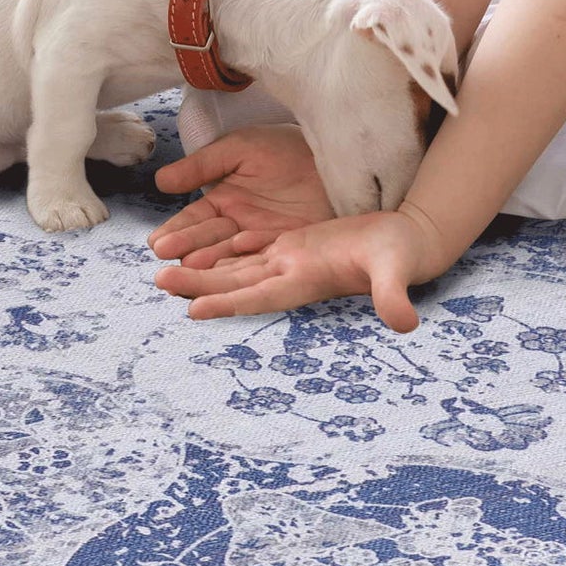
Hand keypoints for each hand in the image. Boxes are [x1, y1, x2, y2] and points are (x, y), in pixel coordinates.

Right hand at [147, 125, 333, 267]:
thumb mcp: (240, 148)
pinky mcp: (284, 248)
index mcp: (223, 200)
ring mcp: (260, 239)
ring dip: (207, 267)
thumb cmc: (286, 146)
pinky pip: (259, 261)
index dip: (177, 232)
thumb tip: (161, 181)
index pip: (193, 220)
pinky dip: (240, 269)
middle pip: (206, 243)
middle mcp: (237, 225)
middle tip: (166, 264)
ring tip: (189, 273)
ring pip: (228, 258)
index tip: (158, 243)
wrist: (334, 154)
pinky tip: (223, 275)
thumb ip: (202, 166)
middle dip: (186, 253)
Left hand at [153, 206, 450, 330]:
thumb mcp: (397, 270)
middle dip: (199, 284)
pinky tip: (200, 247)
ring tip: (163, 269)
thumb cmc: (403, 255)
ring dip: (203, 270)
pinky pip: (253, 249)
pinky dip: (225, 250)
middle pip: (237, 283)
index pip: (261, 295)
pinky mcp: (296, 245)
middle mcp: (292, 274)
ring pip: (238, 267)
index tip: (193, 309)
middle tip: (157, 280)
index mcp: (308, 280)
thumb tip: (405, 323)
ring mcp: (291, 260)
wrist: (407, 242)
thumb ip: (394, 295)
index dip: (229, 302)